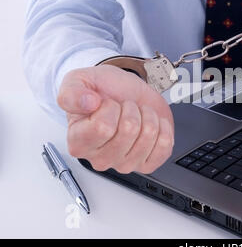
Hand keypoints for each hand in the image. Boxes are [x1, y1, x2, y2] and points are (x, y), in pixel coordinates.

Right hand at [57, 65, 173, 173]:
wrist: (126, 92)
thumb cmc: (103, 92)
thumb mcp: (78, 81)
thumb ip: (72, 92)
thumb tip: (87, 103)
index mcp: (78, 142)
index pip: (102, 127)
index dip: (110, 107)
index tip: (106, 103)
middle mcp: (99, 158)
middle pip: (129, 130)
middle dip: (131, 109)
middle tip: (124, 108)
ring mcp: (124, 164)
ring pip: (149, 135)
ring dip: (147, 116)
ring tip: (137, 114)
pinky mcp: (147, 164)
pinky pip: (164, 146)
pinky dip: (163, 127)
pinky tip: (151, 123)